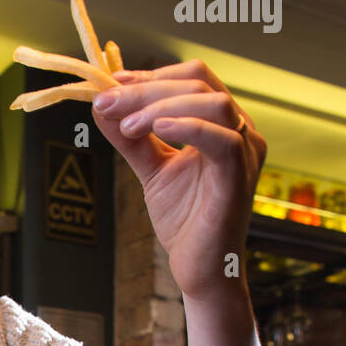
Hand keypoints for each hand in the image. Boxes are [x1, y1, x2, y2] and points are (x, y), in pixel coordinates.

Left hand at [91, 60, 266, 300]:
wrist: (200, 270)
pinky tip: (156, 130)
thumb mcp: (151, 170)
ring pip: (211, 102)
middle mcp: (241, 131)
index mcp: (222, 124)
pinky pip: (222, 139)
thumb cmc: (185, 222)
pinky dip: (188, 127)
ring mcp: (245, 151)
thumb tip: (100, 105)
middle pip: (197, 83)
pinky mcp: (240, 176)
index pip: (192, 79)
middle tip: (106, 103)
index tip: (111, 85)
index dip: (150, 76)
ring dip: (160, 106)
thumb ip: (130, 138)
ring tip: (126, 126)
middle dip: (145, 90)